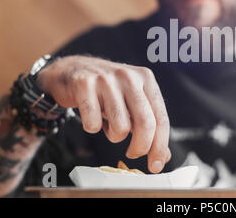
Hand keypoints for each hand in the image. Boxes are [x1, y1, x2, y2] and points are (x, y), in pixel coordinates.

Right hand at [36, 55, 170, 172]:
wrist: (72, 70)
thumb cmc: (107, 91)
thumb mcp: (131, 102)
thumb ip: (148, 125)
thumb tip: (163, 156)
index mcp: (146, 78)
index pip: (160, 118)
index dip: (160, 146)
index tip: (156, 165)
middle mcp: (129, 77)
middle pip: (145, 124)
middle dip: (140, 147)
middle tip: (133, 154)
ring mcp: (106, 80)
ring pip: (120, 127)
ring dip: (114, 135)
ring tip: (108, 123)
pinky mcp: (84, 85)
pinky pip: (93, 124)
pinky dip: (93, 127)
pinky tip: (92, 115)